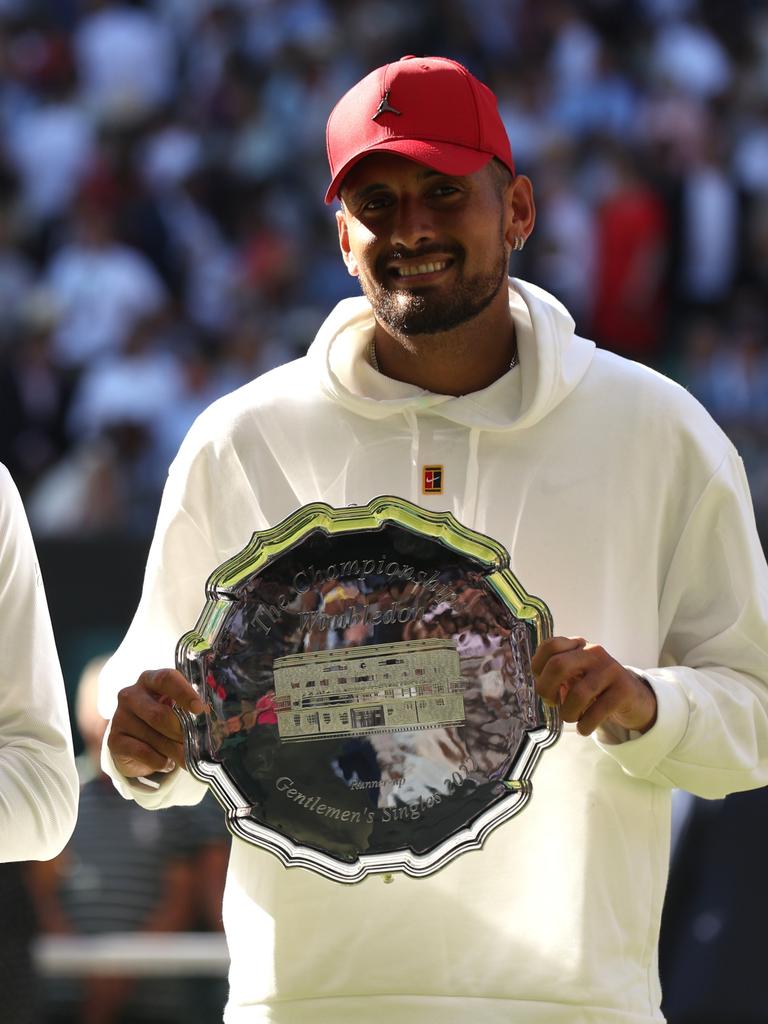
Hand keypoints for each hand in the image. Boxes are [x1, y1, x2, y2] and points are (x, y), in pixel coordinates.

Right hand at [107, 668, 203, 777]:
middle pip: (159, 714)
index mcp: (150, 679)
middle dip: (181, 732)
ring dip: (174, 750)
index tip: (200, 709)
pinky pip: (143, 752)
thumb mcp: (176, 708)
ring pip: (153, 736)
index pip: (166, 678)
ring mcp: (120, 717)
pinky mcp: (114, 740)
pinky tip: (167, 762)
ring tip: (185, 756)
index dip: (184, 693)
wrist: (136, 744)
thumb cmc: (165, 718)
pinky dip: (160, 761)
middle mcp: (131, 694)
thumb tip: (211, 720)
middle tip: (196, 743)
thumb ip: (190, 709)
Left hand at [532, 636, 656, 735]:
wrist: (635, 699)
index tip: (541, 682)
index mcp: (578, 646)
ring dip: (567, 713)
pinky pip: (596, 712)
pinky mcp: (623, 690)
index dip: (538, 666)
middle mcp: (594, 653)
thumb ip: (557, 675)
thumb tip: (541, 688)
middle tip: (551, 703)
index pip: (550, 646)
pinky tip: (583, 728)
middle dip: (546, 689)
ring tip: (570, 717)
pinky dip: (584, 726)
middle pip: (558, 665)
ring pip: (578, 694)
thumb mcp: (576, 675)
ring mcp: (610, 670)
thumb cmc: (596, 688)